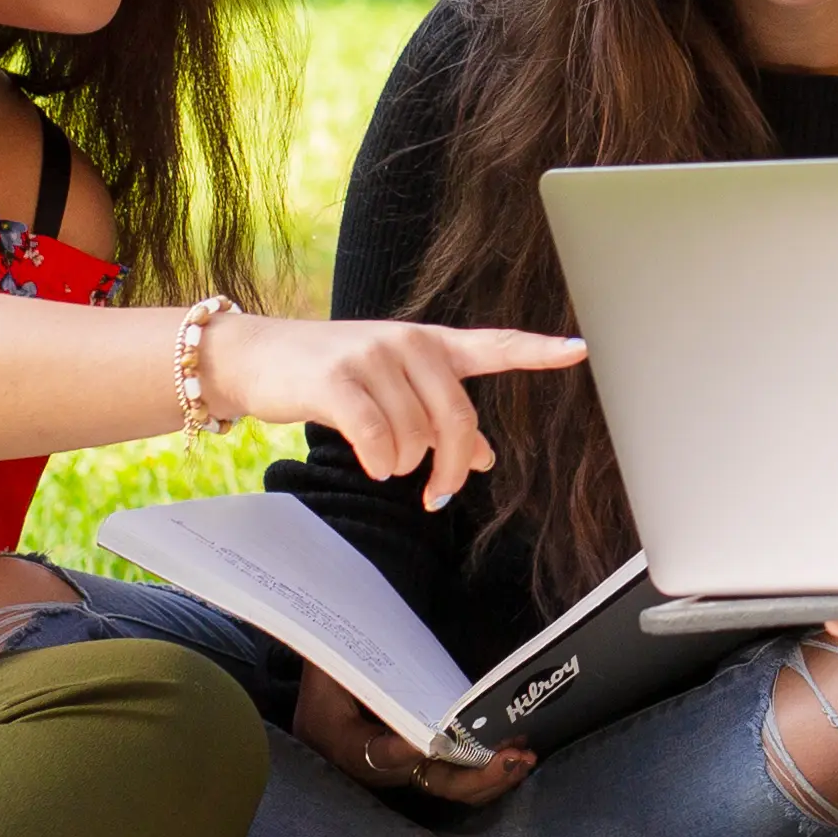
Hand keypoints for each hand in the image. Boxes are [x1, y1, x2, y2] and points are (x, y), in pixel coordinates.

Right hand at [209, 314, 576, 504]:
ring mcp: (372, 357)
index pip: (494, 346)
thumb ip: (441, 416)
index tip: (580, 350)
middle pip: (458, 420)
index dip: (538, 351)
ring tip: (384, 459)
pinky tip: (374, 464)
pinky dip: (380, 463)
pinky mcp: (337, 380)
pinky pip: (378, 438)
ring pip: (416, 437)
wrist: (257, 355)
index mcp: (431, 344)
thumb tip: (487, 456)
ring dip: (405, 464)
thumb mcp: (394, 387)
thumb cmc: (334, 374)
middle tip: (439, 493)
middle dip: (452, 467)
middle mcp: (408, 343)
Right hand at [282, 661, 534, 806]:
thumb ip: (352, 662)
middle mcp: (370, 766)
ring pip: (445, 786)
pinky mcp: (415, 766)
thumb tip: (377, 651)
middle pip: (425, 781)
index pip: (377, 753)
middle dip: (472, 776)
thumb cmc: (327, 663)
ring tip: (523, 760)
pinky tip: (516, 757)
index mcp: (338, 740)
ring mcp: (396, 770)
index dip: (406, 753)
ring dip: (488, 777)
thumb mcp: (328, 661)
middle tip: (509, 758)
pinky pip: (452, 776)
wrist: (321, 683)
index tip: (436, 745)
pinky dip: (484, 771)